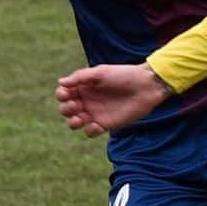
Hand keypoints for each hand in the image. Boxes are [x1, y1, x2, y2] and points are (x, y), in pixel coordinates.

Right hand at [55, 64, 171, 136]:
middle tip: (75, 105)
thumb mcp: (100, 72)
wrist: (146, 87)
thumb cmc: (124, 75)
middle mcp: (88, 101)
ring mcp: (96, 113)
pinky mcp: (106, 125)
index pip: (64, 94)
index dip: (61, 95)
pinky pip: (90, 132)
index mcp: (84, 87)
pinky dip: (90, 130)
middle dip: (65, 109)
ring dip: (73, 122)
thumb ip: (80, 77)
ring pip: (74, 123)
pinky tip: (97, 124)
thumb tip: (60, 83)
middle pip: (66, 109)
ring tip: (80, 117)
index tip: (67, 94)